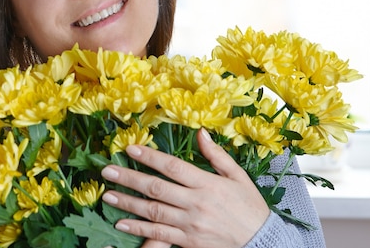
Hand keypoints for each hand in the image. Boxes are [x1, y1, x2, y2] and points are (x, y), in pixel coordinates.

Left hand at [100, 128, 269, 247]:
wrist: (262, 242)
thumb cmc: (250, 207)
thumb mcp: (238, 176)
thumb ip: (217, 155)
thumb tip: (200, 133)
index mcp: (207, 184)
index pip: (173, 166)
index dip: (150, 157)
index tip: (130, 148)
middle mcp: (196, 203)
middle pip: (157, 188)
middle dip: (129, 178)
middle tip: (107, 171)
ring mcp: (190, 224)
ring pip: (153, 212)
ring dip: (128, 203)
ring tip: (108, 195)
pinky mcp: (188, 242)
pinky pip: (159, 235)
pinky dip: (139, 229)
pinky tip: (122, 223)